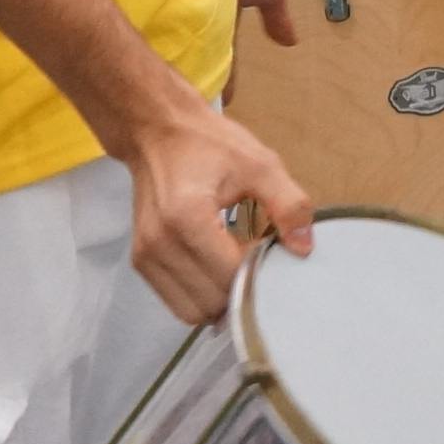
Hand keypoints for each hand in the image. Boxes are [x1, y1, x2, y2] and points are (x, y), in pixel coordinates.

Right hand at [115, 94, 313, 325]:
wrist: (158, 133)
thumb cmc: (209, 144)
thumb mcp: (260, 164)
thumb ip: (288, 204)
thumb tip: (303, 249)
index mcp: (187, 218)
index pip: (231, 276)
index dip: (260, 272)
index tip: (274, 250)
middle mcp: (159, 244)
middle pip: (212, 302)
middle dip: (242, 289)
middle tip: (259, 261)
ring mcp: (144, 256)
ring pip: (193, 311)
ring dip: (221, 298)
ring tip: (238, 264)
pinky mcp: (140, 262)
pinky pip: (176, 301)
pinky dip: (201, 294)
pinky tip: (217, 266)